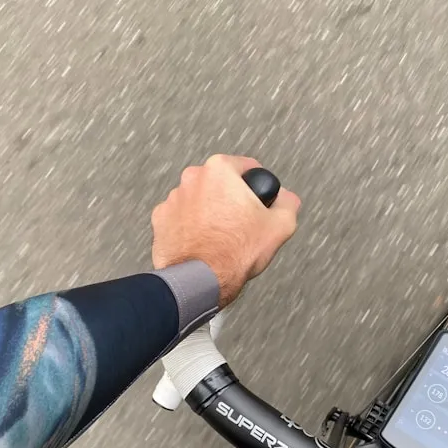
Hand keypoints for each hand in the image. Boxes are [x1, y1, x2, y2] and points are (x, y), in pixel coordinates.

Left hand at [151, 155, 300, 306]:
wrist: (201, 280)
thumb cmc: (235, 252)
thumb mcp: (280, 226)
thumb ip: (288, 203)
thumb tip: (286, 199)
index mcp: (219, 170)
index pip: (246, 167)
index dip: (257, 186)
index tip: (258, 201)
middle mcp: (192, 178)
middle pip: (220, 184)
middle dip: (230, 199)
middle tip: (241, 224)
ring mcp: (173, 199)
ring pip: (199, 200)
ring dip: (209, 212)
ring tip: (221, 237)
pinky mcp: (160, 220)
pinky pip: (181, 218)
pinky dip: (191, 227)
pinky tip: (203, 243)